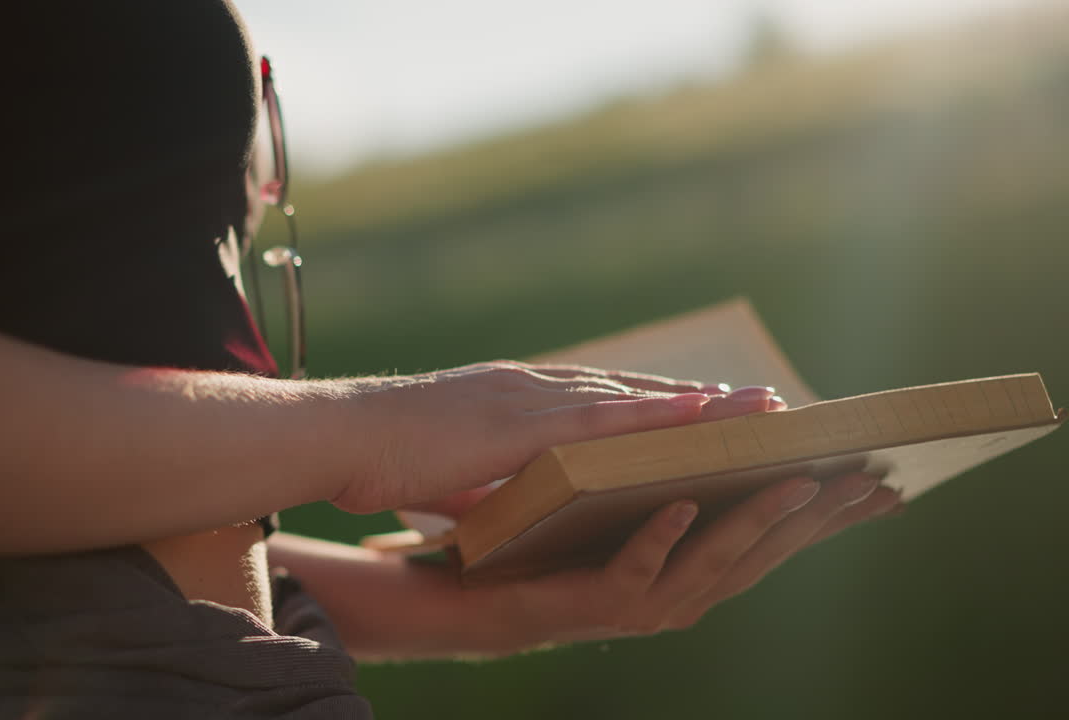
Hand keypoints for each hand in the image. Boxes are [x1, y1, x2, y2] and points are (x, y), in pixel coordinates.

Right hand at [332, 360, 782, 513]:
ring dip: (699, 402)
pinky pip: (603, 418)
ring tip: (757, 406)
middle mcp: (532, 387)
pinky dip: (656, 414)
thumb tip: (508, 501)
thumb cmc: (381, 453)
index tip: (707, 405)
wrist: (339, 435)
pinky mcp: (520, 422)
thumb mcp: (449, 469)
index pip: (602, 397)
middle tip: (760, 400)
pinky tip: (702, 413)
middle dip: (699, 398)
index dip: (659, 402)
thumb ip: (489, 478)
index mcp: (515, 398)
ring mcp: (529, 398)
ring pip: (631, 398)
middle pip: (631, 390)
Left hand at [494, 472, 899, 646]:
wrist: (486, 591)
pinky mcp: (594, 599)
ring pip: (713, 560)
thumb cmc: (564, 544)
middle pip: (763, 551)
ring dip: (757, 520)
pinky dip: (662, 536)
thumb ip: (682, 476)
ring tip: (797, 482)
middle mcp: (682, 591)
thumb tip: (729, 420)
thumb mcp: (634, 506)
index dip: (833, 514)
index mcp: (697, 565)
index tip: (889, 481)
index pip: (777, 538)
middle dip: (818, 515)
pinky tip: (682, 504)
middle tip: (869, 479)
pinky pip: (634, 566)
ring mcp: (642, 600)